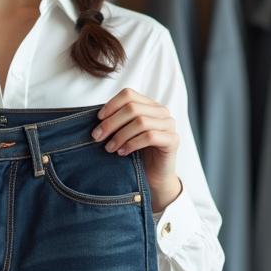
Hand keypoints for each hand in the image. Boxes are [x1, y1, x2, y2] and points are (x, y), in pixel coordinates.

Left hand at [92, 88, 183, 211]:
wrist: (154, 176)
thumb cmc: (137, 153)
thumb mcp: (125, 132)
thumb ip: (117, 121)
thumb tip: (97, 117)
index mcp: (149, 104)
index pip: (128, 94)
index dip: (111, 105)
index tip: (98, 119)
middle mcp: (161, 111)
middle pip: (132, 108)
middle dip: (111, 123)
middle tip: (97, 137)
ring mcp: (169, 124)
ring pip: (140, 122)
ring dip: (120, 135)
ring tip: (110, 148)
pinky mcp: (172, 139)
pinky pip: (150, 136)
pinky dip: (132, 144)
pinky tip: (123, 152)